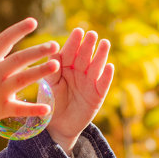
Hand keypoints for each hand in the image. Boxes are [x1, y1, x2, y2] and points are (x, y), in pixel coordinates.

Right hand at [0, 17, 60, 139]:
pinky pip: (18, 109)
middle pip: (17, 59)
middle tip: (54, 45)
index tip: (33, 22)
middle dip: (36, 51)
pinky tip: (47, 109)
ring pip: (21, 80)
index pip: (3, 41)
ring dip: (39, 72)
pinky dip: (32, 109)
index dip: (18, 30)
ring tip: (56, 65)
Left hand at [43, 28, 113, 152]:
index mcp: (64, 67)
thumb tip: (53, 53)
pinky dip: (107, 76)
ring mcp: (89, 82)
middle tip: (92, 34)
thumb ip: (51, 72)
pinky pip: (103, 84)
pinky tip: (110, 67)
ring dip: (101, 55)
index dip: (74, 42)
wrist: (57, 126)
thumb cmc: (50, 103)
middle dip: (88, 45)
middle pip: (84, 56)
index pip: (69, 52)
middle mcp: (78, 71)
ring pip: (96, 66)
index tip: (78, 31)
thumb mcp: (48, 86)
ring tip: (105, 44)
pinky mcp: (97, 95)